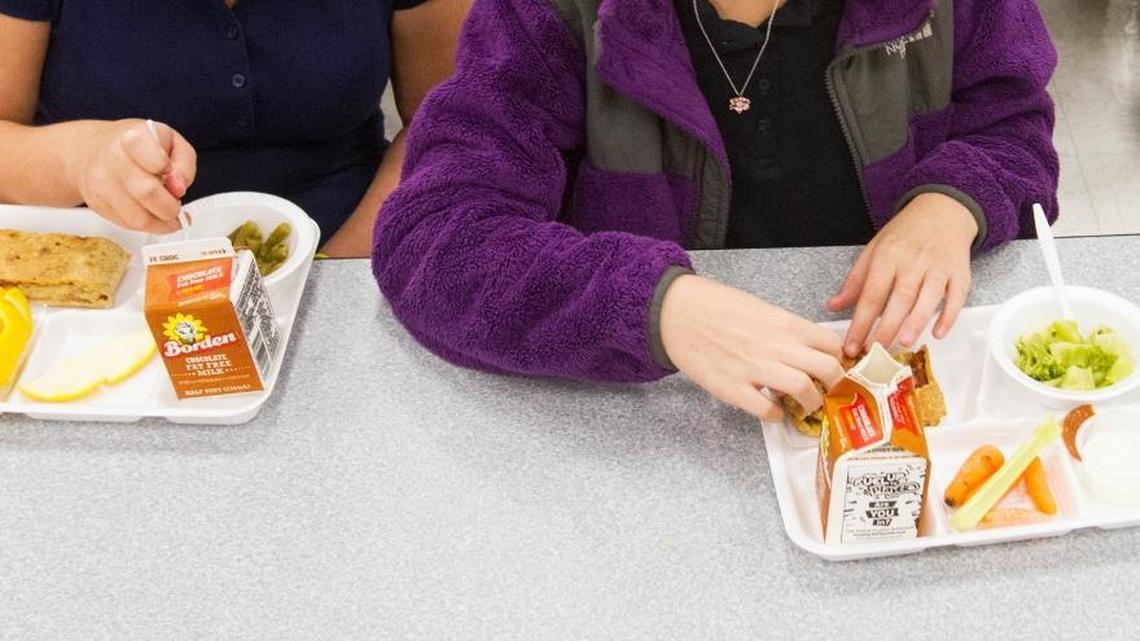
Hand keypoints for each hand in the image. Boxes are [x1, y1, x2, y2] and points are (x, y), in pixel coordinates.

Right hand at [66, 119, 196, 233]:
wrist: (94, 149)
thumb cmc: (139, 146)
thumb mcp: (172, 141)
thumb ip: (184, 162)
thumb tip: (179, 187)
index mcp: (134, 138)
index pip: (157, 161)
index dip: (173, 173)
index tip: (173, 175)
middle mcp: (113, 159)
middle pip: (148, 194)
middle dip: (171, 205)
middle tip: (175, 201)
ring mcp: (101, 183)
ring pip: (138, 218)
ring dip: (160, 221)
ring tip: (165, 210)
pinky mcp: (98, 204)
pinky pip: (128, 225)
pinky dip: (147, 224)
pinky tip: (150, 212)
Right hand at [660, 275, 845, 420]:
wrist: (678, 312)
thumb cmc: (715, 307)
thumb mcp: (760, 309)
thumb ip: (785, 331)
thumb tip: (803, 352)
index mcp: (784, 323)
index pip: (831, 344)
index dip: (838, 359)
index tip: (836, 367)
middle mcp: (776, 346)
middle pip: (828, 369)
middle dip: (835, 385)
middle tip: (828, 390)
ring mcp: (755, 368)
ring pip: (805, 390)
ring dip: (811, 403)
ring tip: (805, 404)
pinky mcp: (733, 388)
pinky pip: (768, 411)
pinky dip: (776, 416)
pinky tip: (772, 411)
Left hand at [827, 192, 976, 356]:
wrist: (942, 211)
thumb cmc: (904, 235)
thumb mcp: (874, 250)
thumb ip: (855, 281)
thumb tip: (833, 306)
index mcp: (887, 256)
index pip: (871, 294)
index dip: (860, 322)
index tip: (852, 346)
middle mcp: (913, 262)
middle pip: (899, 298)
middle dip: (887, 326)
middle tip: (876, 351)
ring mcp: (938, 267)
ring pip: (928, 297)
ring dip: (917, 321)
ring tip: (904, 343)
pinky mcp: (960, 273)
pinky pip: (957, 297)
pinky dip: (949, 315)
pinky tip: (939, 333)